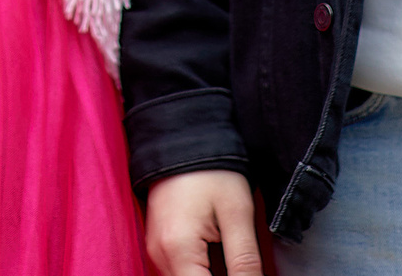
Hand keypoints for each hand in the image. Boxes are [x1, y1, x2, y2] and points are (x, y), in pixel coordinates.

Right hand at [145, 169, 263, 275]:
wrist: (184, 139)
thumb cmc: (212, 171)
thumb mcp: (237, 215)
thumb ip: (245, 262)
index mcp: (178, 249)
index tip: (246, 272)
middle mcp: (160, 254)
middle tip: (242, 265)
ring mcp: (156, 250)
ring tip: (228, 254)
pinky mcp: (159, 245)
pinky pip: (179, 271)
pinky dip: (199, 271)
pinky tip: (217, 258)